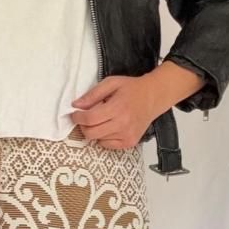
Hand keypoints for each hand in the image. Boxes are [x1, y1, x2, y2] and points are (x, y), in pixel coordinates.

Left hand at [70, 62, 206, 147]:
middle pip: (91, 133)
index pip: (90, 119)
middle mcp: (122, 124)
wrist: (153, 97)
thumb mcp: (111, 83)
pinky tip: (109, 127)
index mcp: (117, 108)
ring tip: (102, 119)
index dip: (77, 118)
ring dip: (94, 130)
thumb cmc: (132, 89)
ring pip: (98, 140)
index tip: (75, 114)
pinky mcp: (129, 143)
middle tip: (85, 118)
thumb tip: (76, 105)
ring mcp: (127, 136)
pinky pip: (107, 145)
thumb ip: (92, 94)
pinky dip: (103, 137)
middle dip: (83, 126)